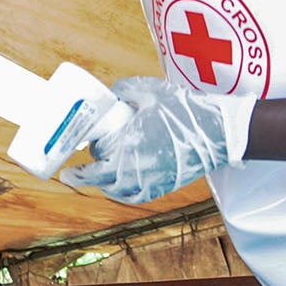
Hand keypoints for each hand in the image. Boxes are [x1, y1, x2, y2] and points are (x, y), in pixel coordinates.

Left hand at [61, 76, 256, 203]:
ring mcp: (153, 180)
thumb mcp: (151, 90)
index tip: (66, 169)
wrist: (218, 131)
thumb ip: (125, 89)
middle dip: (88, 175)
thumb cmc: (184, 109)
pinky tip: (117, 187)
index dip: (80, 168)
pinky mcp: (165, 186)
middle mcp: (139, 168)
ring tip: (95, 177)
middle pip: (103, 180)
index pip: (97, 164)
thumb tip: (109, 93)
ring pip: (119, 192)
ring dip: (104, 185)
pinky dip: (123, 194)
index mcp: (131, 146)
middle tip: (78, 169)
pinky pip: (137, 196)